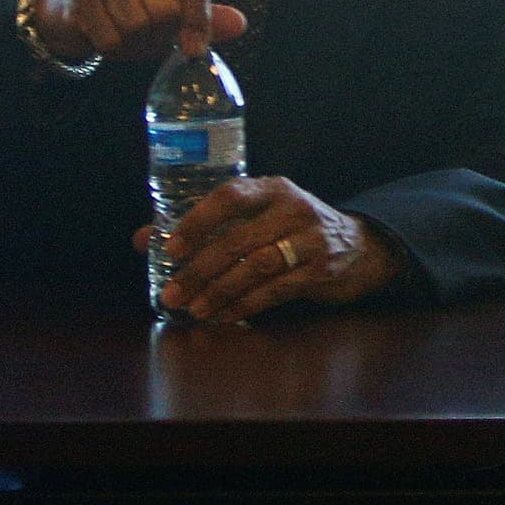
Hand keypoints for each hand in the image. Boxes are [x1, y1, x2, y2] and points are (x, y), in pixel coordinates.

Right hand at [32, 0, 247, 63]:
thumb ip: (205, 21)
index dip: (199, 16)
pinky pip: (108, 36)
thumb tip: (240, 23)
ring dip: (132, 44)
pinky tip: (103, 35)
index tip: (194, 50)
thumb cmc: (132, 15)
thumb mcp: (171, 19)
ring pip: (135, 25)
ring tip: (125, 34)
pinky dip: (110, 48)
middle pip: (164, 12)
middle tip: (146, 36)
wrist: (72, 10)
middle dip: (157, 36)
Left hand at [136, 173, 401, 323]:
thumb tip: (144, 239)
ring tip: (193, 309)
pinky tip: (222, 315)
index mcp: (273, 188)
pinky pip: (274, 291)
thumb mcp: (258, 217)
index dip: (197, 220)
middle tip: (172, 292)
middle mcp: (294, 208)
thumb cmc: (293, 230)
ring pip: (255, 267)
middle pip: (238, 239)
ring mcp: (311, 239)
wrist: (360, 246)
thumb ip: (206, 225)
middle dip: (199, 270)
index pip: (230, 195)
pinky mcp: (321, 269)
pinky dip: (244, 305)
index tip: (170, 248)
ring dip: (219, 291)